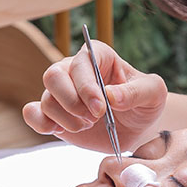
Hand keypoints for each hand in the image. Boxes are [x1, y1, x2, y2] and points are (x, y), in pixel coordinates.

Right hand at [22, 41, 167, 152]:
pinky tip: (61, 130)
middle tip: (93, 119)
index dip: (87, 85)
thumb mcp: (153, 94)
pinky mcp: (53, 114)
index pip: (81, 62)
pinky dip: (41, 124)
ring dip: (67, 119)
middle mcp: (75, 70)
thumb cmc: (145, 104)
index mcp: (98, 56)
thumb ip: (136, 92)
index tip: (101, 108)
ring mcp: (61, 93)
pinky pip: (32, 114)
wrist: (137, 129)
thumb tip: (111, 96)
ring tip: (88, 126)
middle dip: (71, 102)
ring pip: (46, 99)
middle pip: (53, 76)